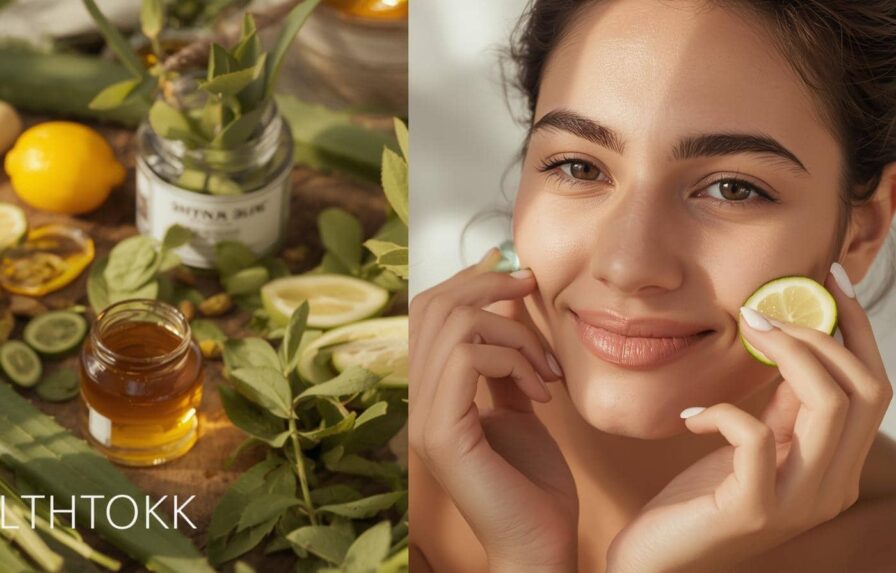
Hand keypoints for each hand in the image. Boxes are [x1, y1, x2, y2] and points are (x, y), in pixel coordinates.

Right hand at [409, 250, 577, 572]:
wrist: (540, 544)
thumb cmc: (534, 485)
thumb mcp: (520, 407)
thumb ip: (505, 364)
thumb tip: (508, 310)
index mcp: (431, 393)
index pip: (427, 314)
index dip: (466, 280)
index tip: (510, 264)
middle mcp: (416, 401)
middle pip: (432, 308)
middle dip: (487, 285)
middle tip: (531, 286)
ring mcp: (423, 417)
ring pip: (455, 326)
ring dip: (513, 333)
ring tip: (545, 368)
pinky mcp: (441, 432)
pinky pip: (470, 358)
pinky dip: (513, 360)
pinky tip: (542, 390)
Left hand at [606, 264, 892, 572]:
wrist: (658, 562)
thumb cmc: (699, 501)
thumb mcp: (750, 446)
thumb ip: (780, 408)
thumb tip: (795, 344)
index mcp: (836, 468)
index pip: (873, 388)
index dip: (855, 330)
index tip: (826, 281)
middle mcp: (832, 488)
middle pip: (864, 391)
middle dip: (819, 335)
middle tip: (765, 311)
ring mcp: (799, 503)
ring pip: (827, 406)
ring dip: (786, 356)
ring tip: (743, 336)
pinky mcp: (754, 510)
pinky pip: (755, 437)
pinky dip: (723, 412)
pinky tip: (692, 418)